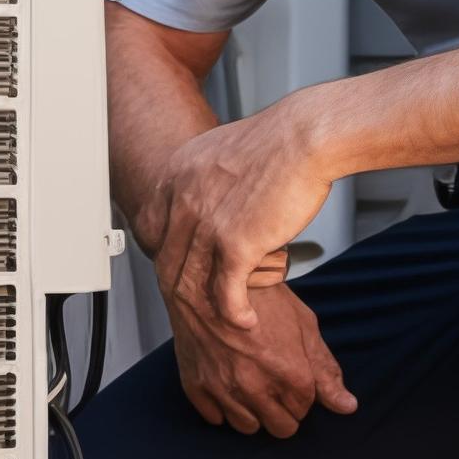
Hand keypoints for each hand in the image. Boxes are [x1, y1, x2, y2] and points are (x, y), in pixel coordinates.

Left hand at [141, 106, 339, 348]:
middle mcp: (184, 199)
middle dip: (181, 285)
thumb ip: (208, 175)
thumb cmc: (280, 142)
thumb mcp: (224, 152)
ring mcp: (206, 224)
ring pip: (192, 281)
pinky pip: (226, 293)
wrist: (307, 137)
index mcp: (178, 175)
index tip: (179, 264)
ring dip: (206, 307)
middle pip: (168, 258)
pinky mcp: (236, 244)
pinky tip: (246, 321)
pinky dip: (235, 313)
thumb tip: (209, 187)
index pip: (151, 226)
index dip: (162, 250)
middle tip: (199, 303)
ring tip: (221, 320)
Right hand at [171, 279, 352, 436]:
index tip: (292, 374)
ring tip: (250, 384)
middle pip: (280, 429)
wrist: (210, 274)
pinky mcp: (195, 385)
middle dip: (283, 410)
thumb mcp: (303, 325)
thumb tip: (347, 407)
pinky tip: (226, 383)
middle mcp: (256, 388)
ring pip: (248, 428)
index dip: (301, 393)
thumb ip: (325, 370)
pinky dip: (222, 406)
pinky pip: (214, 418)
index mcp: (289, 374)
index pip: (304, 410)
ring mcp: (223, 389)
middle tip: (275, 384)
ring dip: (253, 411)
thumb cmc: (261, 294)